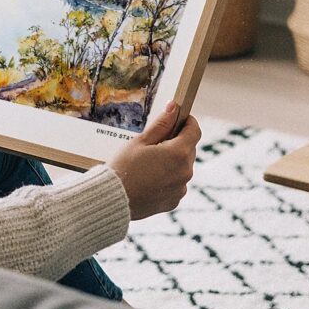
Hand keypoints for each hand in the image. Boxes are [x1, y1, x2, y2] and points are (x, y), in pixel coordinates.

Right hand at [107, 102, 200, 219]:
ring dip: (172, 161)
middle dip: (176, 142)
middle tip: (155, 142)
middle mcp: (185, 171)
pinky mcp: (174, 200)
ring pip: (182, 167)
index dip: (188, 122)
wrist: (113, 198)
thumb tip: (174, 107)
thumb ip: (161, 124)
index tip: (179, 118)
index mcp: (178, 153)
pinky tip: (149, 178)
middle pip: (189, 149)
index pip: (194, 131)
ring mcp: (181, 188)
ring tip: (148, 163)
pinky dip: (168, 178)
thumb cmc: (124, 166)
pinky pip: (176, 184)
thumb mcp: (141, 141)